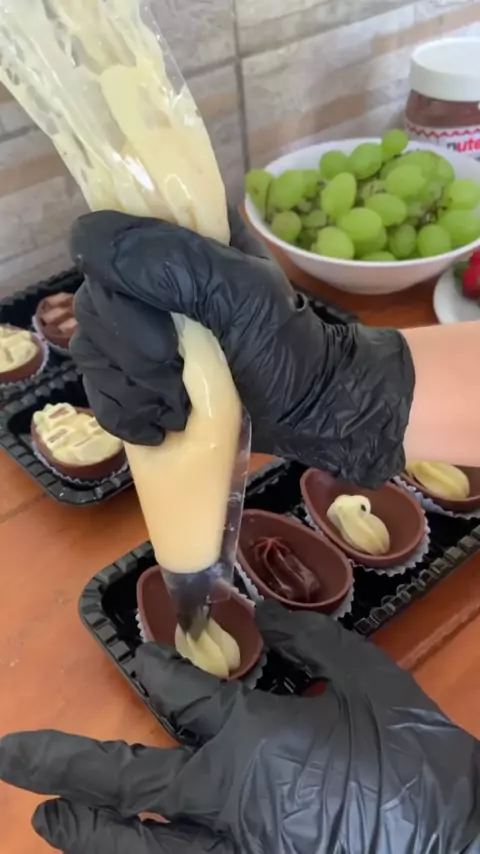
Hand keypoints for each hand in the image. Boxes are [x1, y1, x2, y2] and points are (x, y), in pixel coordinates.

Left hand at [1, 603, 476, 853]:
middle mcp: (225, 803)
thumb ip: (313, 641)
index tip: (136, 656)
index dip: (153, 671)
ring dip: (87, 837)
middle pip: (127, 784)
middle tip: (9, 756)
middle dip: (63, 766)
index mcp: (252, 741)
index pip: (181, 695)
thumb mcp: (370, 680)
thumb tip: (270, 618)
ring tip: (44, 822)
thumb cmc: (418, 760)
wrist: (465, 845)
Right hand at [70, 210, 414, 486]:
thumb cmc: (283, 346)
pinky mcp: (135, 373)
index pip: (102, 246)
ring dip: (134, 390)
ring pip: (92, 351)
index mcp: (175, 237)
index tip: (165, 336)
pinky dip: (125, 414)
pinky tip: (159, 426)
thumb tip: (90, 243)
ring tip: (179, 407)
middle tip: (178, 379)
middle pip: (94, 307)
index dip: (120, 292)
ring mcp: (139, 327)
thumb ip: (172, 262)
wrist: (303, 409)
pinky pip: (98, 390)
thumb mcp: (241, 293)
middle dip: (136, 356)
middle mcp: (148, 277)